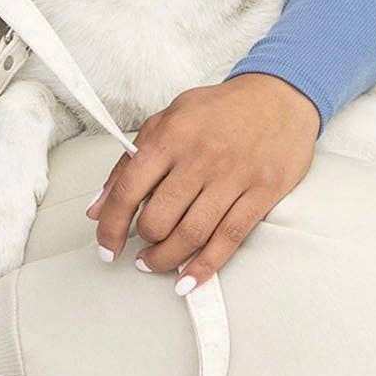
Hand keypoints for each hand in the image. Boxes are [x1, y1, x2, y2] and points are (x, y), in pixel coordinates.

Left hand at [89, 73, 319, 292]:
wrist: (278, 96)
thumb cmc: (218, 111)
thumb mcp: (167, 121)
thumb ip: (128, 163)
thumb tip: (97, 207)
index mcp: (170, 136)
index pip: (129, 190)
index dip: (111, 226)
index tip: (107, 247)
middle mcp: (200, 157)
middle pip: (160, 218)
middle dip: (145, 243)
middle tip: (141, 250)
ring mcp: (233, 176)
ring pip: (192, 234)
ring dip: (168, 259)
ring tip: (158, 263)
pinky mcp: (262, 192)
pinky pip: (229, 238)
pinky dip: (205, 266)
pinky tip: (189, 279)